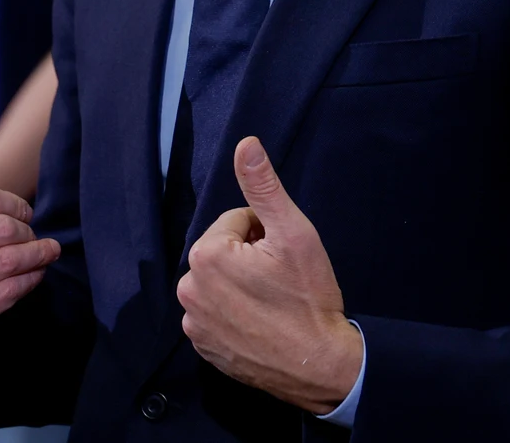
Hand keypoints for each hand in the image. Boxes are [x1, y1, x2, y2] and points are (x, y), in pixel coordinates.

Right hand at [0, 103, 58, 352]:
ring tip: (41, 250)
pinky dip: (29, 281)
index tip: (21, 210)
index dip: (14, 204)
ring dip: (36, 255)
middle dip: (25, 231)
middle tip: (30, 233)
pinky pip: (9, 294)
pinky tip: (32, 274)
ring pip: (9, 262)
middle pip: (2, 231)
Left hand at [177, 137, 362, 414]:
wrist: (321, 365)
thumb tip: (245, 143)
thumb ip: (264, 186)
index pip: (236, 222)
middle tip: (281, 281)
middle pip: (224, 252)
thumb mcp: (294, 233)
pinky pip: (215, 314)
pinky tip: (261, 324)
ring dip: (241, 285)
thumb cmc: (309, 298)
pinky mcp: (203, 347)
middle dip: (250, 259)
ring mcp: (193, 322)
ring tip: (273, 303)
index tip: (283, 258)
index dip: (265, 234)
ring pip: (219, 283)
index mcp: (206, 255)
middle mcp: (188, 288)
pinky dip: (234, 314)